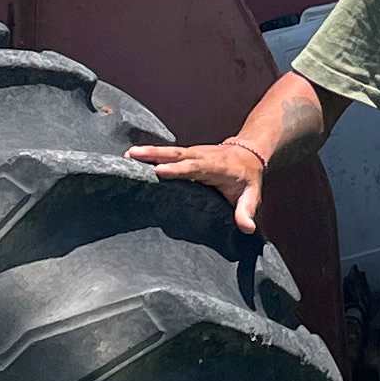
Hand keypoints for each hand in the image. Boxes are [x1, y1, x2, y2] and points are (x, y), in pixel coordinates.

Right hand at [126, 132, 269, 237]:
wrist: (248, 153)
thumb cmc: (247, 178)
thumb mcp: (252, 195)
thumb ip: (246, 211)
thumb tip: (247, 228)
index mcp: (217, 167)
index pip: (196, 167)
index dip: (178, 169)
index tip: (159, 171)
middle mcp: (203, 156)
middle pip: (177, 154)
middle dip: (155, 154)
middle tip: (133, 155)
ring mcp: (194, 153)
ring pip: (170, 151)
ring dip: (149, 152)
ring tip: (127, 154)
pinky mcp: (187, 154)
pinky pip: (168, 153)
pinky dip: (151, 153)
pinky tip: (132, 156)